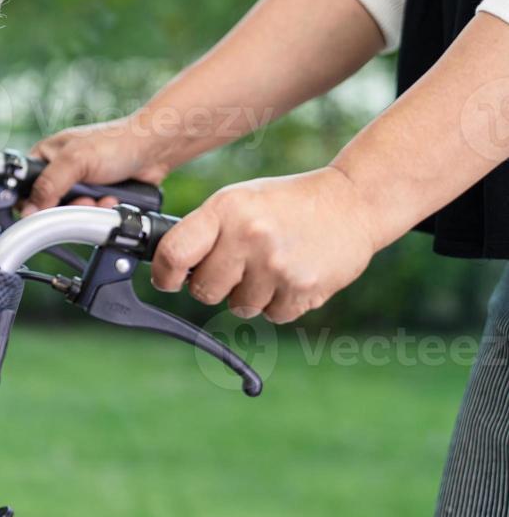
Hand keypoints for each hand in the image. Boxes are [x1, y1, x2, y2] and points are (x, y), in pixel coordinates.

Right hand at [23, 116, 170, 213]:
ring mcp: (79, 185)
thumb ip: (48, 184)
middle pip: (49, 204)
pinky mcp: (96, 196)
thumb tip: (29, 209)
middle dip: (70, 207)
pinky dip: (102, 211)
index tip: (44, 210)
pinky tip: (112, 199)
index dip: (32, 201)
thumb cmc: (115, 143)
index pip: (24, 186)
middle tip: (84, 200)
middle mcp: (59, 171)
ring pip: (72, 212)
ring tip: (103, 198)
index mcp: (45, 156)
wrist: (154, 149)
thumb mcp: (75, 161)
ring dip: (89, 210)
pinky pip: (91, 214)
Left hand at [150, 167, 379, 322]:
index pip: (174, 253)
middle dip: (213, 286)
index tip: (168, 280)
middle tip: (234, 268)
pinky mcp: (304, 288)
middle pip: (204, 290)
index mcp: (225, 210)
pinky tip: (292, 275)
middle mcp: (248, 236)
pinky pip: (273, 315)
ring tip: (270, 265)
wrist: (352, 202)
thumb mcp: (238, 201)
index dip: (164, 274)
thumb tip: (168, 267)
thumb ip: (204, 231)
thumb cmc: (285, 203)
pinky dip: (279, 302)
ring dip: (250, 295)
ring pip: (239, 307)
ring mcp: (277, 264)